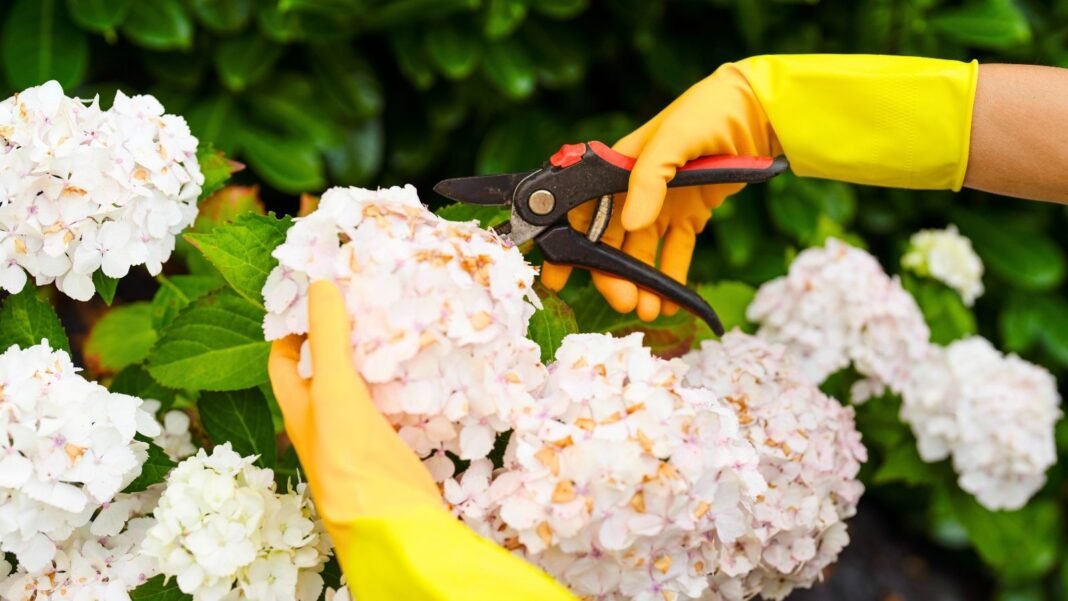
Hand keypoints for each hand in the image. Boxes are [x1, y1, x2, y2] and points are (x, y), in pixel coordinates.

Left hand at [268, 280, 441, 525]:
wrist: (395, 525)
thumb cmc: (351, 460)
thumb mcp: (335, 390)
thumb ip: (327, 339)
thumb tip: (318, 284)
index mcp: (299, 411)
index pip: (284, 360)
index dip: (292, 327)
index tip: (317, 295)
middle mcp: (324, 425)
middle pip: (326, 371)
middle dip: (341, 339)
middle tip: (364, 305)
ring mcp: (359, 439)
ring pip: (363, 388)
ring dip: (376, 360)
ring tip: (398, 325)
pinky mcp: (393, 450)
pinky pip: (395, 408)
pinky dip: (405, 386)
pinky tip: (425, 369)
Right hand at [541, 61, 778, 320]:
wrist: (758, 110)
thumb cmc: (709, 112)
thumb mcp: (674, 139)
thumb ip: (648, 179)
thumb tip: (632, 224)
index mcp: (617, 167)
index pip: (583, 211)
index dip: (569, 244)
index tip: (557, 277)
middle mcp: (633, 189)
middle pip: (610, 240)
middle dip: (610, 274)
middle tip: (621, 301)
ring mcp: (661, 203)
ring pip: (641, 253)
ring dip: (640, 282)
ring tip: (647, 310)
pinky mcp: (689, 215)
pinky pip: (675, 252)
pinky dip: (671, 278)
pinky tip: (670, 302)